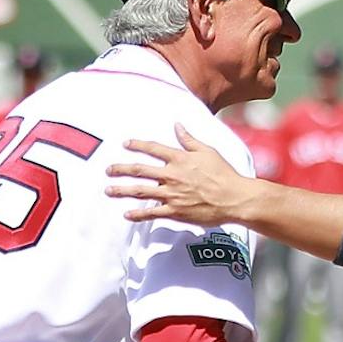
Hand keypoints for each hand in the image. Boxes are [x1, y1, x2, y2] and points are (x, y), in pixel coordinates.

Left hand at [106, 124, 255, 226]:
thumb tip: (178, 126)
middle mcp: (172, 175)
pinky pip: (152, 213)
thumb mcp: (207, 151)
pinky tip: (126, 215)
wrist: (234, 198)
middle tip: (108, 170)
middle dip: (121, 169)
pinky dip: (138, 214)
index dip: (137, 145)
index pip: (153, 149)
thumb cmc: (224, 174)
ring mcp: (172, 194)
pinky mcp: (175, 211)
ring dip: (122, 190)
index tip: (125, 144)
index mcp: (179, 158)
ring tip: (108, 190)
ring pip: (141, 191)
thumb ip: (189, 140)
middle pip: (140, 170)